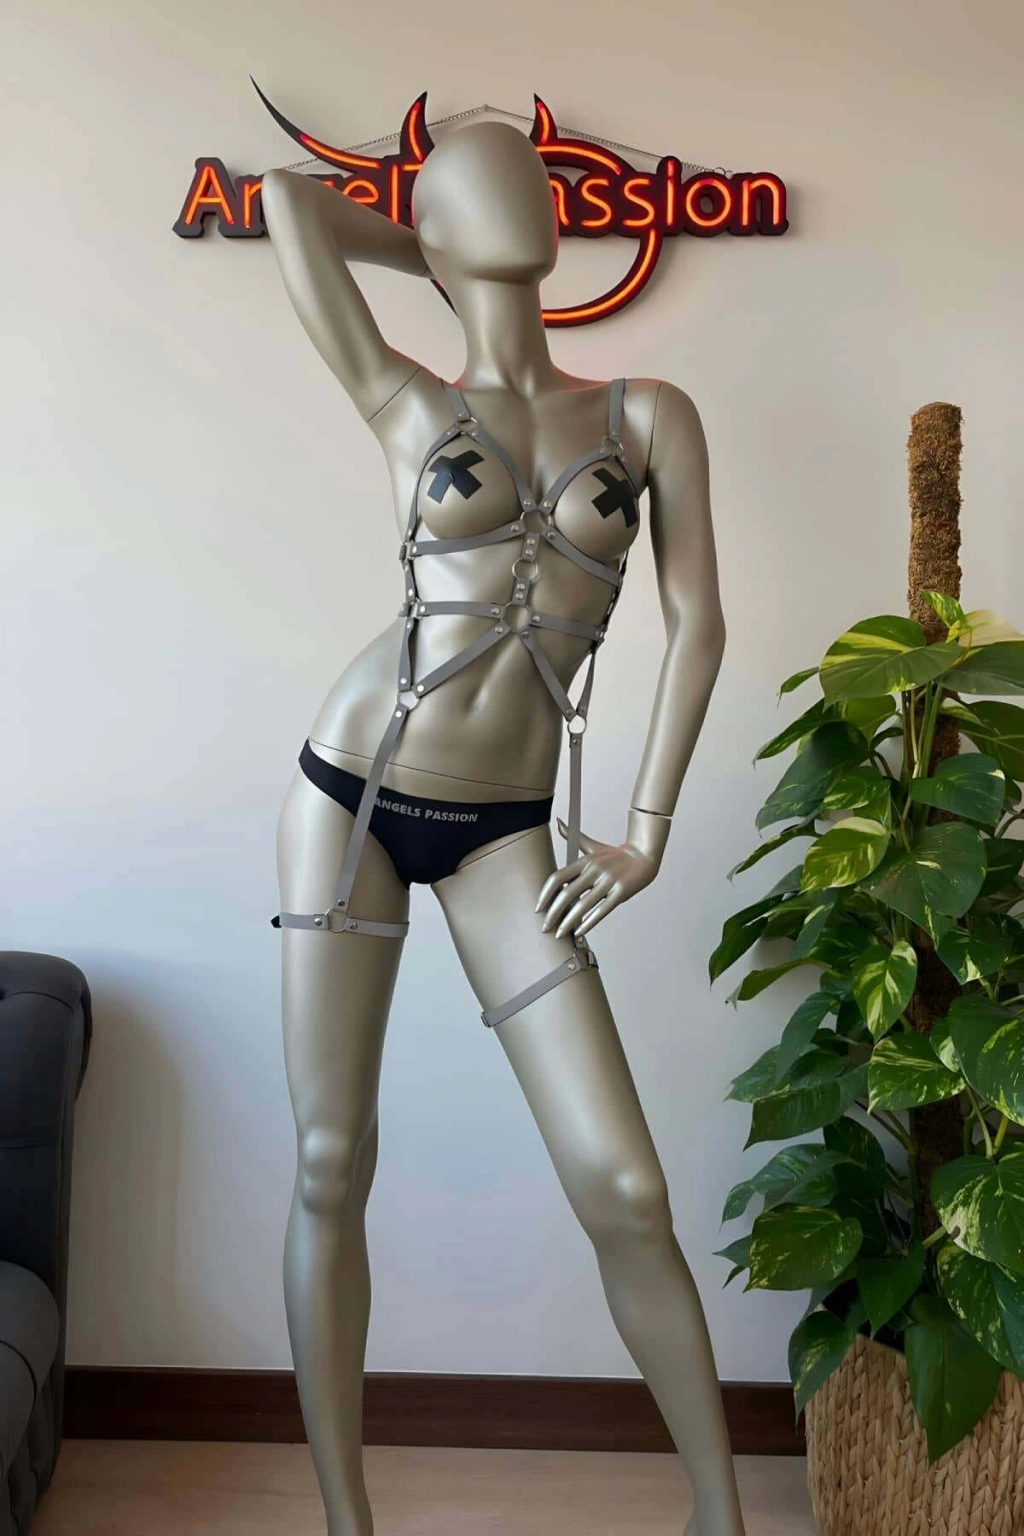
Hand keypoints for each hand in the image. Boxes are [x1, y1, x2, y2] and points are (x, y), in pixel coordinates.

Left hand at [535, 818, 660, 940]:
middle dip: (553, 913)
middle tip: (545, 926)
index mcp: (585, 861)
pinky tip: (579, 931)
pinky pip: (602, 910)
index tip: (538, 907)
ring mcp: (608, 882)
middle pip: (567, 894)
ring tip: (560, 933)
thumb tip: (558, 822)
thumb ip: (573, 836)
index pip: (558, 878)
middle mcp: (595, 871)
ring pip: (583, 905)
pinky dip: (589, 922)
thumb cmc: (617, 855)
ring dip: (568, 922)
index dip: (545, 894)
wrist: (644, 855)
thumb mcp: (593, 845)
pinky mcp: (620, 892)